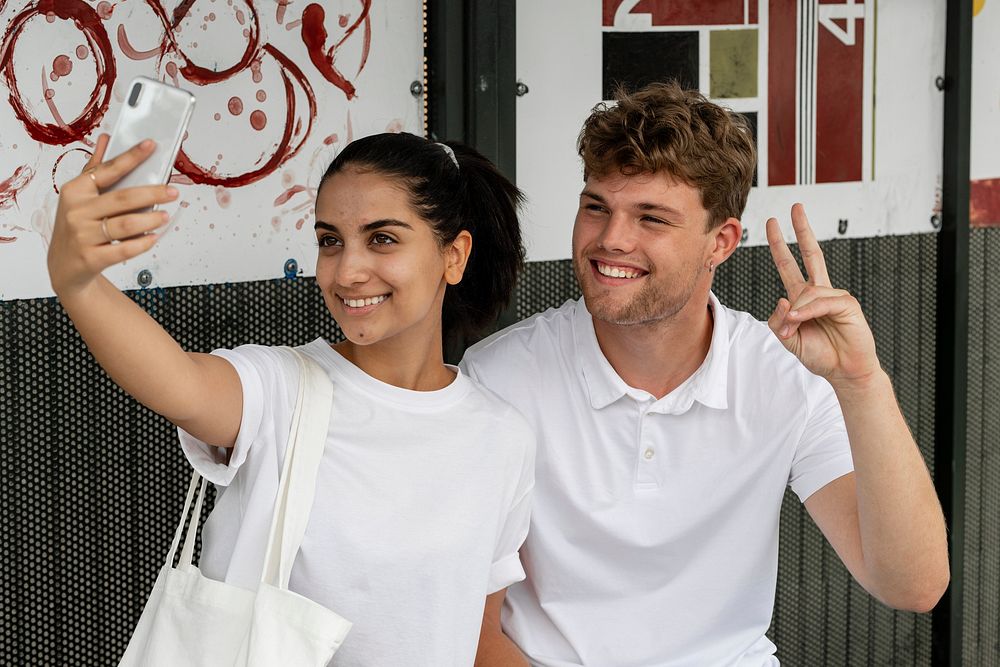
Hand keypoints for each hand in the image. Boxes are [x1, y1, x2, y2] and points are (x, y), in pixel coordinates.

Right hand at [47, 135, 177, 295]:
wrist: (64, 266)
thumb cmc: (78, 226)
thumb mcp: (80, 197)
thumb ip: (95, 169)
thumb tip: (106, 139)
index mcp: (75, 191)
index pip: (107, 170)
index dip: (130, 157)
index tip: (151, 145)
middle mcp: (77, 212)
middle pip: (122, 198)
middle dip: (151, 193)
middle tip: (172, 192)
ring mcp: (83, 236)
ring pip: (125, 225)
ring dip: (150, 219)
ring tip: (165, 216)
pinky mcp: (92, 258)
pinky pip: (123, 250)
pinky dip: (142, 243)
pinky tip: (154, 237)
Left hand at [765, 203, 878, 386]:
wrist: (843, 371)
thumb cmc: (819, 354)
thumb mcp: (787, 339)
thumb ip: (778, 320)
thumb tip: (783, 299)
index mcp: (802, 298)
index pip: (789, 265)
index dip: (780, 246)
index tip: (773, 225)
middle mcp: (818, 292)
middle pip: (810, 254)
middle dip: (802, 230)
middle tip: (795, 208)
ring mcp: (834, 296)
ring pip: (805, 292)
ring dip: (794, 315)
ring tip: (792, 331)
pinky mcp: (847, 304)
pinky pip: (821, 301)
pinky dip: (807, 312)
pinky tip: (802, 321)